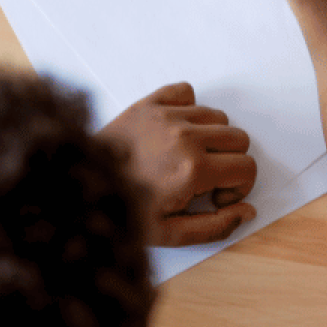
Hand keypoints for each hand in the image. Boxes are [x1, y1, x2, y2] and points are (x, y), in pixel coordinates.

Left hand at [100, 82, 256, 246]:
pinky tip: (176, 131)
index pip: (247, 167)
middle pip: (238, 138)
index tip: (216, 196)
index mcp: (193, 169)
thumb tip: (248, 211)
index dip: (239, 186)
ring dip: (211, 138)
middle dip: (230, 162)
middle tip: (204, 180)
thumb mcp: (171, 233)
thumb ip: (216, 226)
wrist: (78, 187)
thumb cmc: (122, 211)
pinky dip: (188, 108)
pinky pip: (187, 92)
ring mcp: (166, 116)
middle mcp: (185, 136)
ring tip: (188, 157)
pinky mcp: (148, 104)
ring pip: (217, 117)